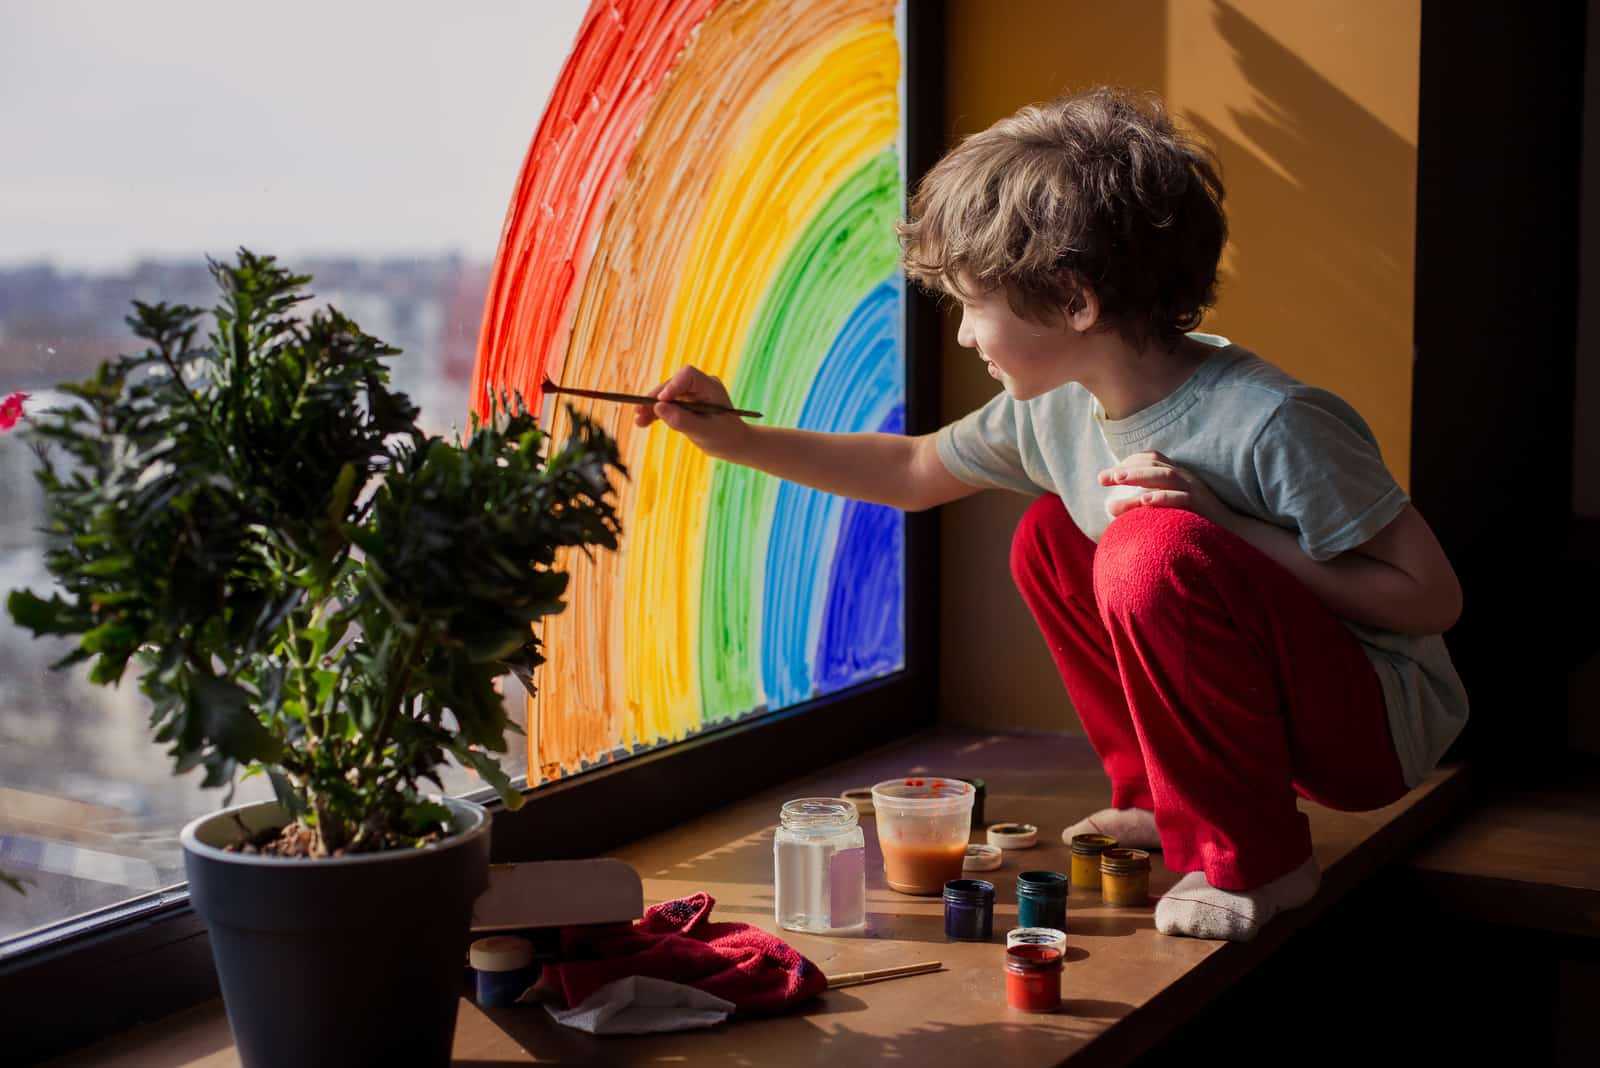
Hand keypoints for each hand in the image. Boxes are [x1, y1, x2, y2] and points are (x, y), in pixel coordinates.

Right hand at [633, 365, 752, 459]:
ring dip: (651, 407)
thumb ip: (682, 420)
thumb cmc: (724, 438)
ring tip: (638, 421)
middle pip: (672, 385)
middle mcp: (700, 386)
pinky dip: (656, 413)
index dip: (672, 385)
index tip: (660, 401)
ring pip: (666, 395)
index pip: (688, 375)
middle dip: (655, 399)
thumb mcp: (704, 432)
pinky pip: (667, 405)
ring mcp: (691, 393)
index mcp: (710, 387)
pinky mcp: (685, 403)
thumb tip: (658, 408)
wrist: (733, 444)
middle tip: (639, 411)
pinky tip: (643, 422)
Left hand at [1098, 450, 1235, 529]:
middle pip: (1153, 465)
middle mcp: (1186, 478)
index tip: (1106, 475)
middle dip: (1125, 470)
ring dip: (1138, 477)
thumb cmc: (1197, 522)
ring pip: (1164, 477)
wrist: (1235, 534)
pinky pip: (1181, 498)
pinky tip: (1145, 501)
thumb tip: (1114, 507)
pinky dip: (1162, 497)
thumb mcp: (1172, 508)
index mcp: (1178, 475)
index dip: (1128, 462)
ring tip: (1117, 480)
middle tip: (1102, 478)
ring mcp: (1194, 490)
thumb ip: (1149, 502)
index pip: (1152, 459)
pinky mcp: (1202, 506)